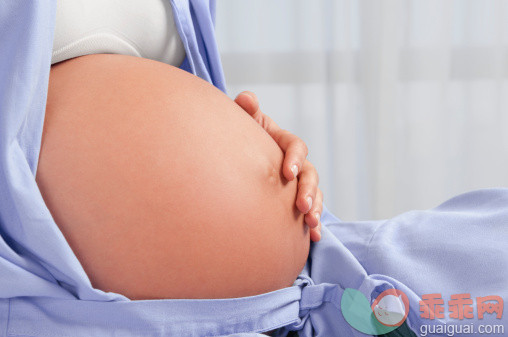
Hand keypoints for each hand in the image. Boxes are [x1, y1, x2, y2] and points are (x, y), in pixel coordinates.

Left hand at [234, 91, 322, 241]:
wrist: (240, 159)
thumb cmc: (244, 139)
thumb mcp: (247, 125)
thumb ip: (247, 112)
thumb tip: (246, 98)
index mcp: (284, 143)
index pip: (296, 147)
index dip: (295, 158)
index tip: (287, 173)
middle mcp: (296, 163)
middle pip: (310, 174)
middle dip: (308, 190)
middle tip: (302, 206)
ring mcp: (298, 184)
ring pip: (314, 195)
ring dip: (315, 209)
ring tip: (311, 225)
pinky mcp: (297, 201)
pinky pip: (310, 212)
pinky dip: (313, 225)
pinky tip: (313, 238)